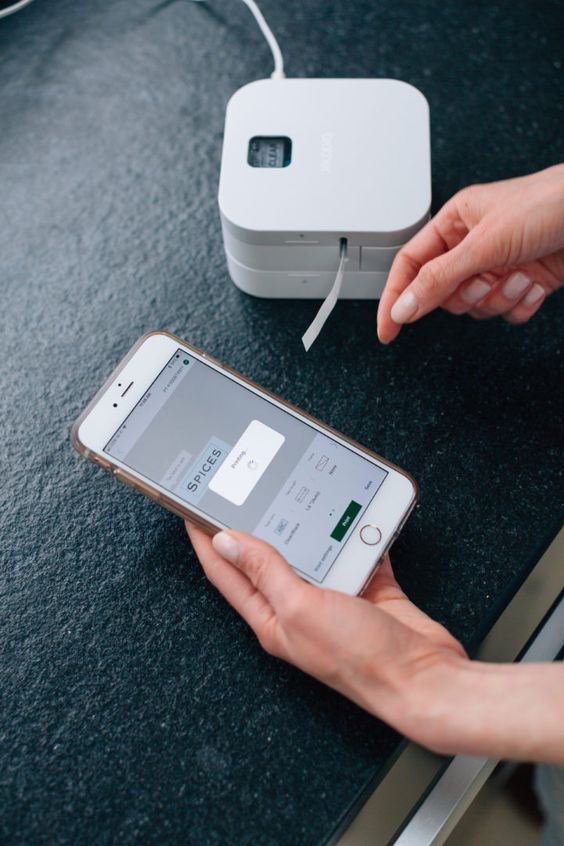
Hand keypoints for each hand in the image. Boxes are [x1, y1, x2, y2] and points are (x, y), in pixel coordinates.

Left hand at [187, 525, 563, 762]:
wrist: (425, 678)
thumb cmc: (361, 659)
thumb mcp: (301, 608)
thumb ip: (266, 571)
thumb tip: (228, 542)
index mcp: (272, 618)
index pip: (226, 572)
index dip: (205, 539)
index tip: (192, 508)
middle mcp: (298, 609)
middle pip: (266, 559)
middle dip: (254, 524)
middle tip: (241, 489)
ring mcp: (333, 600)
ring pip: (310, 551)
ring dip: (306, 524)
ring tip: (295, 492)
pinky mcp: (366, 590)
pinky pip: (352, 551)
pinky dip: (353, 532)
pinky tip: (354, 514)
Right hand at [377, 164, 563, 342]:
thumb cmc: (547, 204)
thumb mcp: (484, 243)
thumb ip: (438, 279)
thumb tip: (403, 307)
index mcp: (454, 224)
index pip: (410, 266)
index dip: (395, 298)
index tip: (387, 330)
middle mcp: (473, 246)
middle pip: (443, 294)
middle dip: (467, 295)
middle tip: (484, 281)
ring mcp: (498, 266)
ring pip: (476, 307)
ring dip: (499, 299)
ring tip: (519, 277)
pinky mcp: (522, 283)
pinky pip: (506, 313)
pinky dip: (520, 304)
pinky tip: (535, 283)